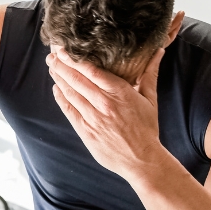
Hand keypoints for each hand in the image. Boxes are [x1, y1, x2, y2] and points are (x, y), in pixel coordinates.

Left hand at [46, 48, 165, 180]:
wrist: (141, 160)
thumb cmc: (147, 128)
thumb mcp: (150, 99)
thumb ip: (150, 73)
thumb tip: (158, 51)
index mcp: (120, 92)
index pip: (92, 70)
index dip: (75, 59)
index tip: (64, 49)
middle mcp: (104, 104)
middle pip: (77, 80)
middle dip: (62, 65)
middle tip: (51, 54)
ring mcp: (93, 118)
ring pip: (71, 93)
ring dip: (59, 78)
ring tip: (52, 66)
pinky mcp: (85, 131)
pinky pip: (69, 111)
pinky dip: (61, 98)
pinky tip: (56, 88)